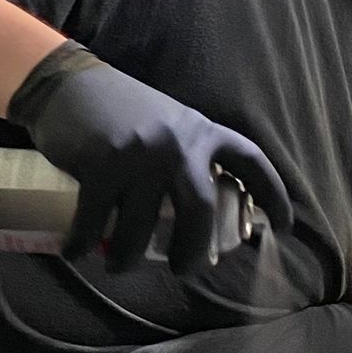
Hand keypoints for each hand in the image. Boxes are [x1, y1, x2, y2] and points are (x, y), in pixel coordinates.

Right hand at [7, 44, 292, 276]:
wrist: (66, 82)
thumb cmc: (118, 108)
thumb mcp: (167, 121)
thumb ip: (187, 153)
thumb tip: (201, 211)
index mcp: (200, 131)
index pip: (250, 161)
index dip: (274, 194)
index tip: (285, 227)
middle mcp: (177, 144)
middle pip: (199, 213)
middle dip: (192, 251)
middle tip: (183, 270)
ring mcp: (139, 156)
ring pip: (141, 228)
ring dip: (126, 256)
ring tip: (117, 265)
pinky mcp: (101, 166)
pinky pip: (95, 221)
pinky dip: (82, 243)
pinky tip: (76, 253)